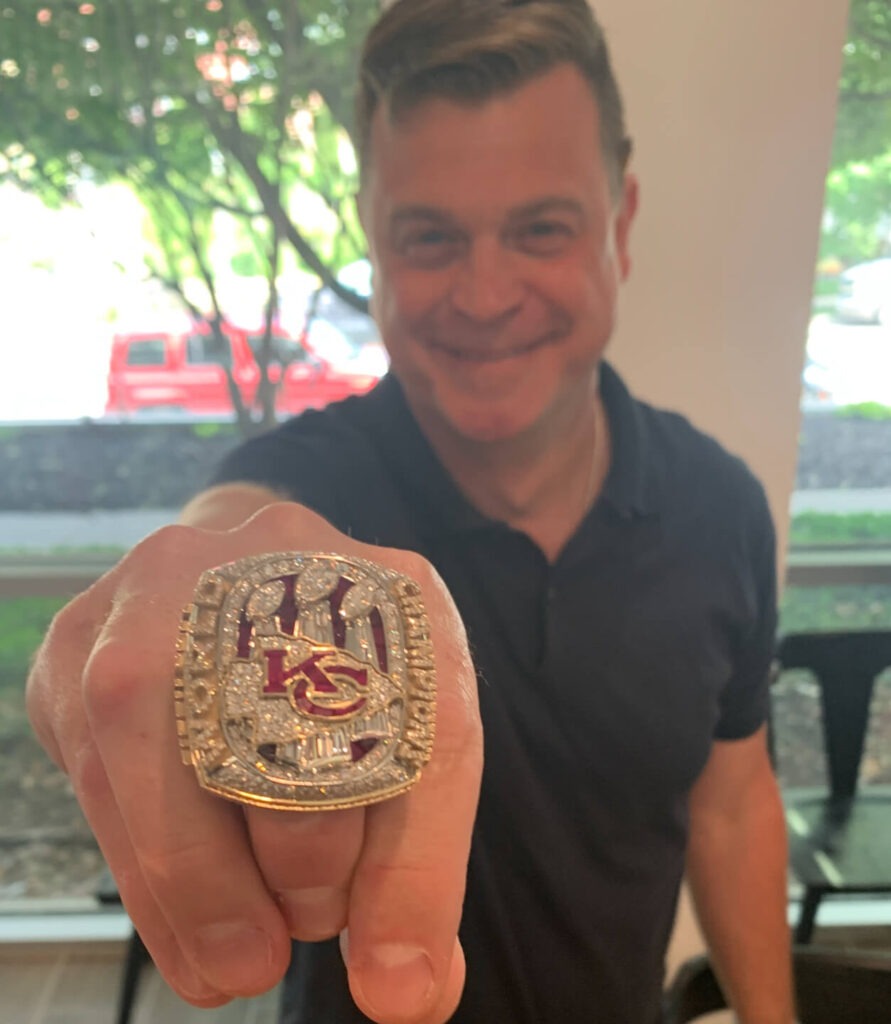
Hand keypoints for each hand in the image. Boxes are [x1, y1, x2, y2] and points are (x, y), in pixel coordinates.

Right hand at [27, 502, 482, 1022]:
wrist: (242, 575)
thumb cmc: (340, 671)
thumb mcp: (410, 742)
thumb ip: (420, 866)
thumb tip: (408, 994)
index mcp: (391, 587)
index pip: (426, 738)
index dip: (407, 872)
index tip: (386, 963)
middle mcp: (272, 561)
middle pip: (291, 747)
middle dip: (305, 875)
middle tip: (308, 918)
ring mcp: (161, 594)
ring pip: (179, 768)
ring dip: (215, 896)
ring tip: (245, 954)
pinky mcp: (78, 648)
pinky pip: (102, 783)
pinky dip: (152, 885)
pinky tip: (190, 929)